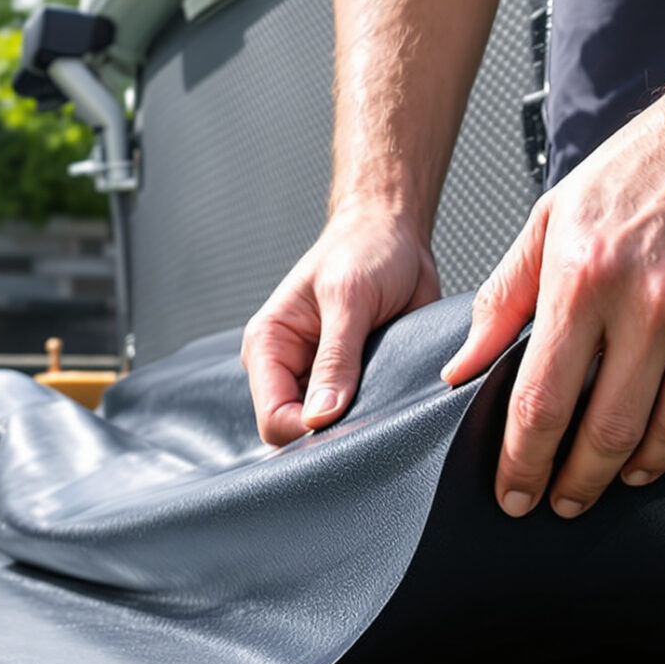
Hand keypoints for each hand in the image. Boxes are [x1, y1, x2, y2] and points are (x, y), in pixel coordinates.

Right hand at [244, 209, 443, 444]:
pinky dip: (376, 412)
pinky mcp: (351, 379)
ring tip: (385, 397)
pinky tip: (393, 396)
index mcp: (268, 344)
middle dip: (332, 431)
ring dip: (358, 421)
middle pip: (297, 431)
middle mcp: (288, 366)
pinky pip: (358, 414)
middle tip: (372, 414)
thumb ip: (336, 359)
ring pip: (329, 428)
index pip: (273, 417)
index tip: (349, 425)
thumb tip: (320, 417)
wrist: (396, 231)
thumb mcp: (350, 299)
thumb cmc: (365, 249)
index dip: (307, 431)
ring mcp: (319, 377)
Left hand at [440, 80, 664, 516]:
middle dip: (573, 485)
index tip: (513, 494)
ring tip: (612, 479)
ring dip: (633, 469)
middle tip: (559, 504)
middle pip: (604, 434)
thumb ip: (506, 294)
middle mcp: (654, 305)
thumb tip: (462, 365)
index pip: (541, 401)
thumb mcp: (559, 212)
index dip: (522, 461)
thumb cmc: (654, 160)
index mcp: (587, 276)